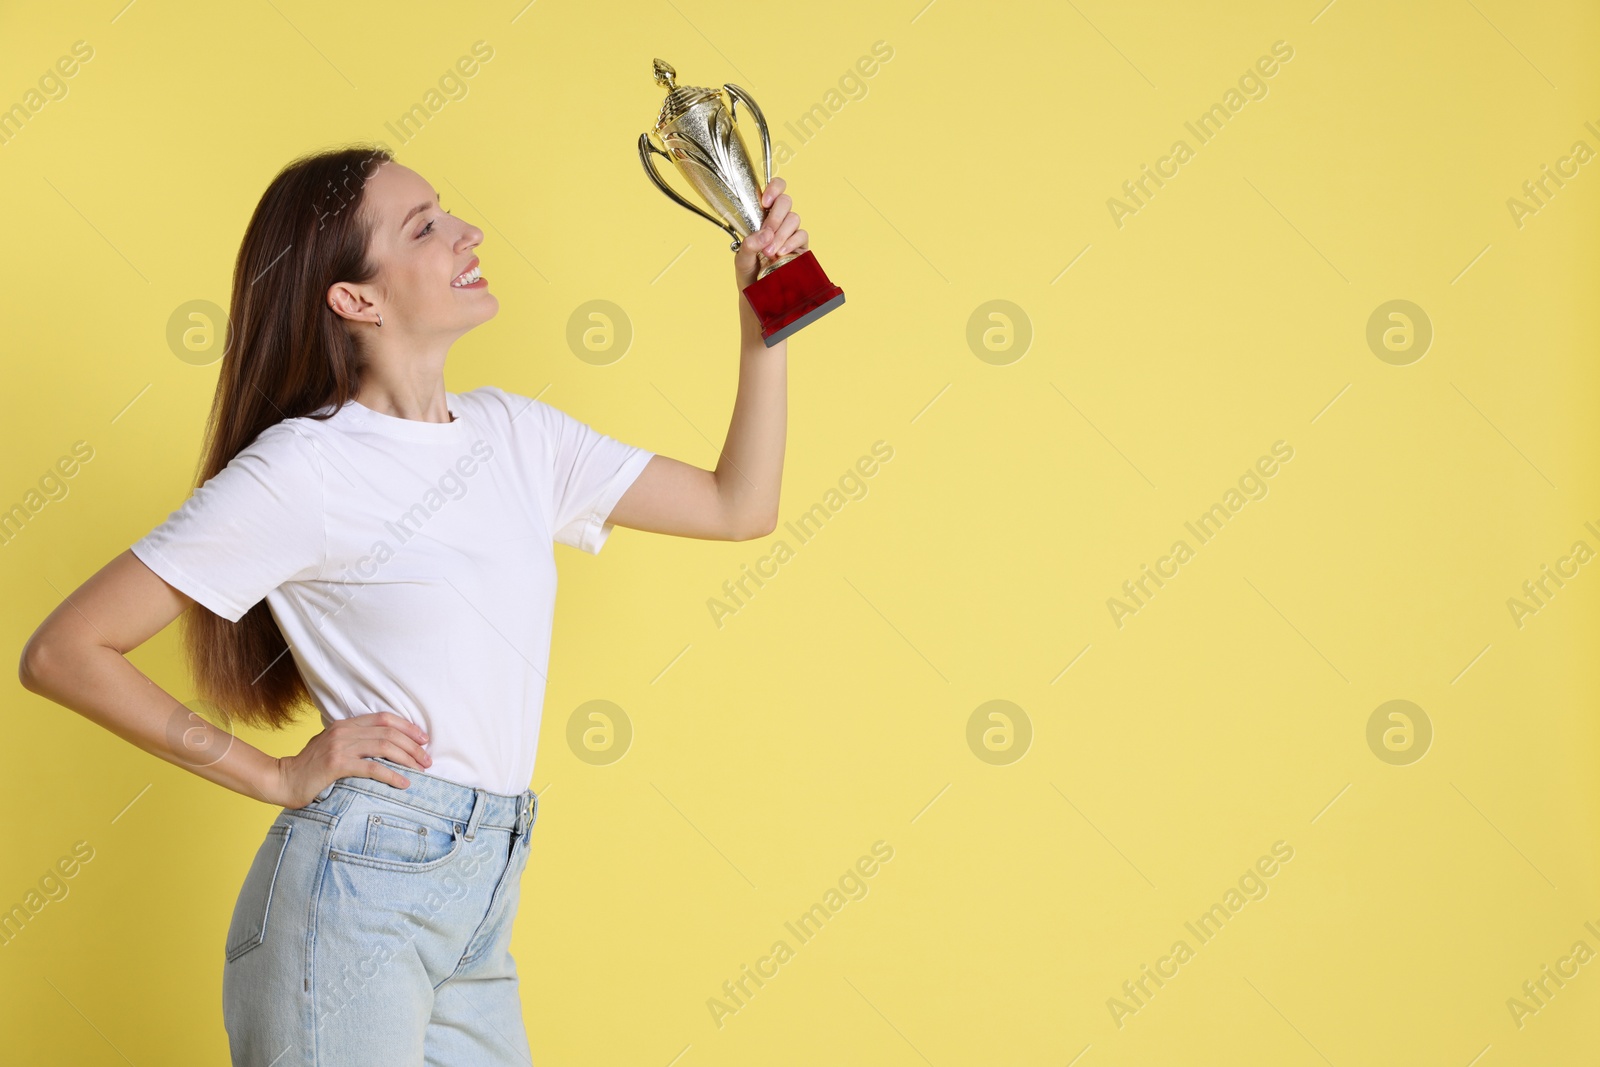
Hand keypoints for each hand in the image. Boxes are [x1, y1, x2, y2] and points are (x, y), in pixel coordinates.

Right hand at [267, 711, 431, 808]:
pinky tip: (404, 783)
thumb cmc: (310, 767)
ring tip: (421, 770)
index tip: (424, 739)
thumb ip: (353, 740)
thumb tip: (383, 745)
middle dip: (413, 746)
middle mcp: (344, 731)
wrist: (282, 780)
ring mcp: (340, 747)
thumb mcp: (332, 745)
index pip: (384, 718)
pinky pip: (372, 768)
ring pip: (384, 747)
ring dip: (408, 759)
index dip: (408, 727)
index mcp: (345, 724)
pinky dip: (392, 775)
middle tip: (428, 760)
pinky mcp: (336, 765)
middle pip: (389, 732)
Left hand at [734, 177, 807, 288]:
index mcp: (763, 214)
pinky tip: (781, 253)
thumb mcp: (741, 258)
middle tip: (766, 234)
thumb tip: (766, 235)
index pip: (775, 188)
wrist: (757, 293)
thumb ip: (748, 245)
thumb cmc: (748, 271)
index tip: (765, 202)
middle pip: (786, 201)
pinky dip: (791, 242)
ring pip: (794, 218)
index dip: (774, 188)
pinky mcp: (801, 246)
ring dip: (782, 233)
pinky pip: (802, 235)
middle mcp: (779, 219)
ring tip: (769, 252)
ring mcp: (791, 232)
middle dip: (775, 217)